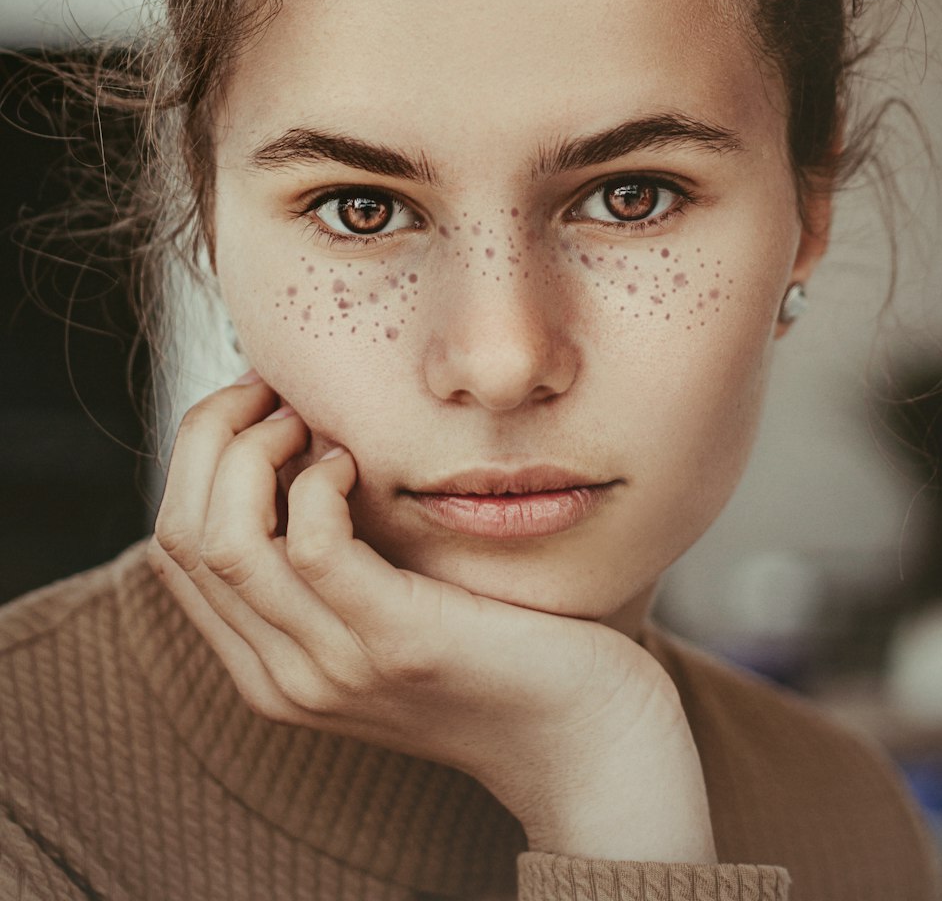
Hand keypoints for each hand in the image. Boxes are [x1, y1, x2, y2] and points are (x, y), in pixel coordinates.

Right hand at [150, 375, 714, 859]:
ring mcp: (333, 665)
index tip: (260, 398)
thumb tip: (292, 437)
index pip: (173, 542)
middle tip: (277, 390)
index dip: (201, 449)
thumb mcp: (385, 604)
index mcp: (264, 665)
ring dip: (258, 448)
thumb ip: (327, 557)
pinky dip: (319, 482)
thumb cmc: (495, 641)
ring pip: (225, 537)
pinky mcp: (397, 640)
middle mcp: (281, 674)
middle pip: (181, 531)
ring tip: (314, 419)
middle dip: (214, 433)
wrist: (584, 737)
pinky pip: (313, 545)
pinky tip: (355, 460)